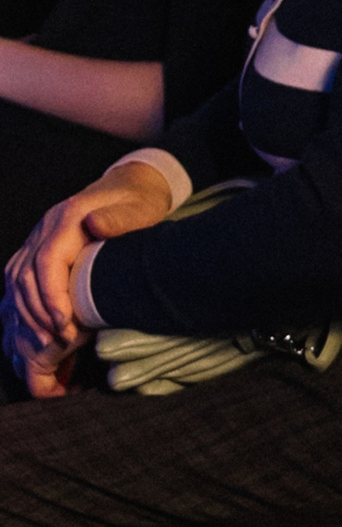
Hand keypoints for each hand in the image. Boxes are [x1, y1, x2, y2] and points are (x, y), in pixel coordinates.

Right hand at [4, 159, 172, 395]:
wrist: (130, 185)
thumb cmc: (138, 201)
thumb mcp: (139, 208)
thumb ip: (119, 219)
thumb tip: (94, 224)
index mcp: (67, 218)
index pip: (46, 261)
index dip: (51, 296)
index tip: (65, 324)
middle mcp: (45, 228)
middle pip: (25, 274)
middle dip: (39, 313)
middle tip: (61, 341)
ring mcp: (39, 237)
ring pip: (16, 279)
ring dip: (28, 313)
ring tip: (49, 341)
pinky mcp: (39, 248)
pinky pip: (20, 278)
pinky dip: (26, 304)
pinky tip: (40, 325)